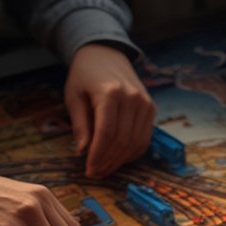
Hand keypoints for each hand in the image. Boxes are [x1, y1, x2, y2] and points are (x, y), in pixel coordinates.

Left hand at [65, 44, 155, 177]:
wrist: (105, 53)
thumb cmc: (85, 76)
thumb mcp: (74, 96)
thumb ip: (80, 124)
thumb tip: (82, 152)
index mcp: (110, 93)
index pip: (107, 134)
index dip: (98, 156)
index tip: (89, 170)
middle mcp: (132, 98)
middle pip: (122, 141)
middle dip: (108, 162)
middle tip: (95, 173)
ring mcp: (145, 103)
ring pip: (135, 144)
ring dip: (120, 161)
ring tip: (105, 168)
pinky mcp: (151, 109)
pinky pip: (144, 139)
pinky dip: (131, 153)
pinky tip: (118, 158)